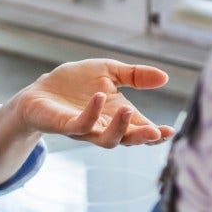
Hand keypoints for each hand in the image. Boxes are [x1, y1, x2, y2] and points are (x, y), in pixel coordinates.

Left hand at [11, 59, 173, 147]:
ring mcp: (85, 129)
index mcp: (117, 116)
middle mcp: (104, 127)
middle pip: (127, 139)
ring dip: (119, 127)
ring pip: (106, 139)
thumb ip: (135, 76)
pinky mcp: (65, 125)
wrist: (41, 90)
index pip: (141, 129)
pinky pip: (80, 124)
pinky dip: (91, 113)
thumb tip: (165, 77)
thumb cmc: (75, 84)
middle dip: (142, 138)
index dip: (156, 134)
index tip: (170, 131)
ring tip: (128, 110)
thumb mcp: (109, 72)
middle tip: (157, 132)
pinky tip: (98, 97)